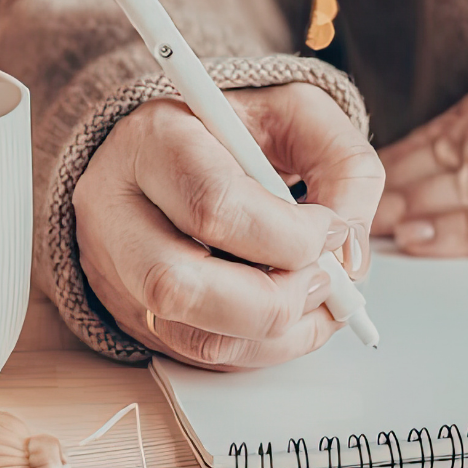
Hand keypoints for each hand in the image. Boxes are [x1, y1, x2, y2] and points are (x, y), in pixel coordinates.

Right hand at [73, 83, 384, 369]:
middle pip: (178, 285)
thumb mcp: (297, 114)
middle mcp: (117, 209)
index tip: (331, 230)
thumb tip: (351, 253)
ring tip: (315, 297)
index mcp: (152, 141)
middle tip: (324, 280)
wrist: (169, 151)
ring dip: (275, 334)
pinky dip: (261, 347)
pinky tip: (291, 313)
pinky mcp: (132, 310)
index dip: (288, 234)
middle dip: (275, 301)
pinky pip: (199, 353)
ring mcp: (117, 268)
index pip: (212, 205)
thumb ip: (344, 165)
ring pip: (188, 334)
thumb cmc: (232, 131)